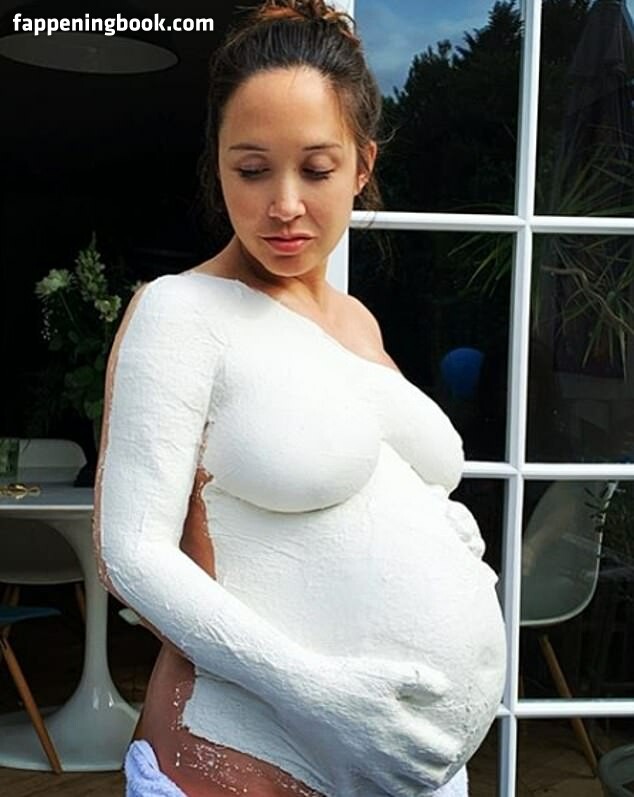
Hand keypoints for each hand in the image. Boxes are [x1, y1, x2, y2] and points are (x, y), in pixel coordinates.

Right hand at [281, 653, 462, 795]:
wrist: (305, 690)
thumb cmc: (347, 679)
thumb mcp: (388, 671)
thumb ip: (421, 679)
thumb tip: (445, 689)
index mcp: (401, 732)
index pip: (440, 755)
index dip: (448, 750)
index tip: (447, 742)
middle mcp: (386, 756)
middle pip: (425, 779)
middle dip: (435, 770)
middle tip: (434, 759)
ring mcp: (363, 768)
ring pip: (399, 792)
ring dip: (412, 787)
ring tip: (413, 777)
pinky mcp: (341, 771)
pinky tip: (372, 789)